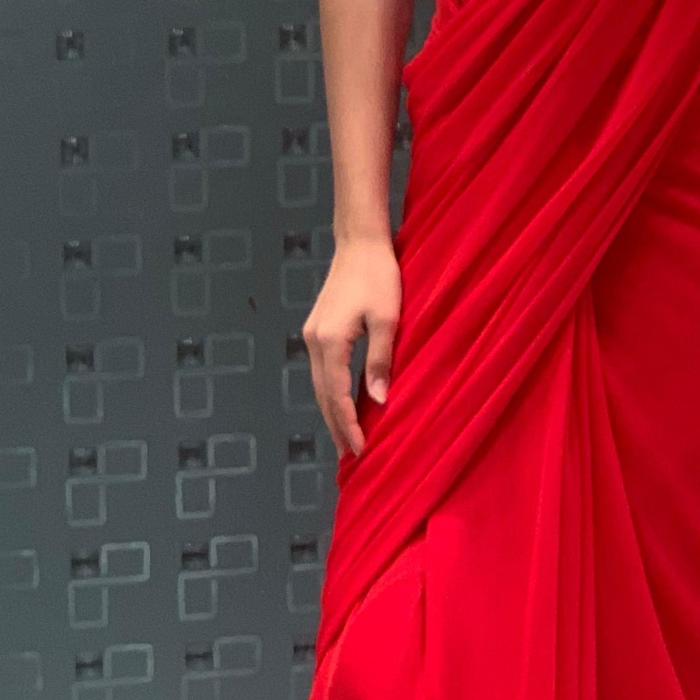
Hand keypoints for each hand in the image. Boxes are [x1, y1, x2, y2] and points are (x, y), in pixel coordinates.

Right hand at [304, 234, 402, 459]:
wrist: (360, 242)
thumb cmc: (379, 276)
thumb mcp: (387, 320)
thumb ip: (380, 361)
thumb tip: (379, 400)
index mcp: (330, 342)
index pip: (337, 396)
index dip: (349, 425)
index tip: (360, 450)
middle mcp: (314, 342)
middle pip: (322, 395)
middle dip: (335, 426)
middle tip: (349, 457)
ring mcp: (312, 334)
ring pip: (319, 384)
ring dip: (331, 411)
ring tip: (345, 436)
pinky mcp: (318, 328)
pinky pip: (322, 370)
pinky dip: (331, 391)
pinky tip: (341, 401)